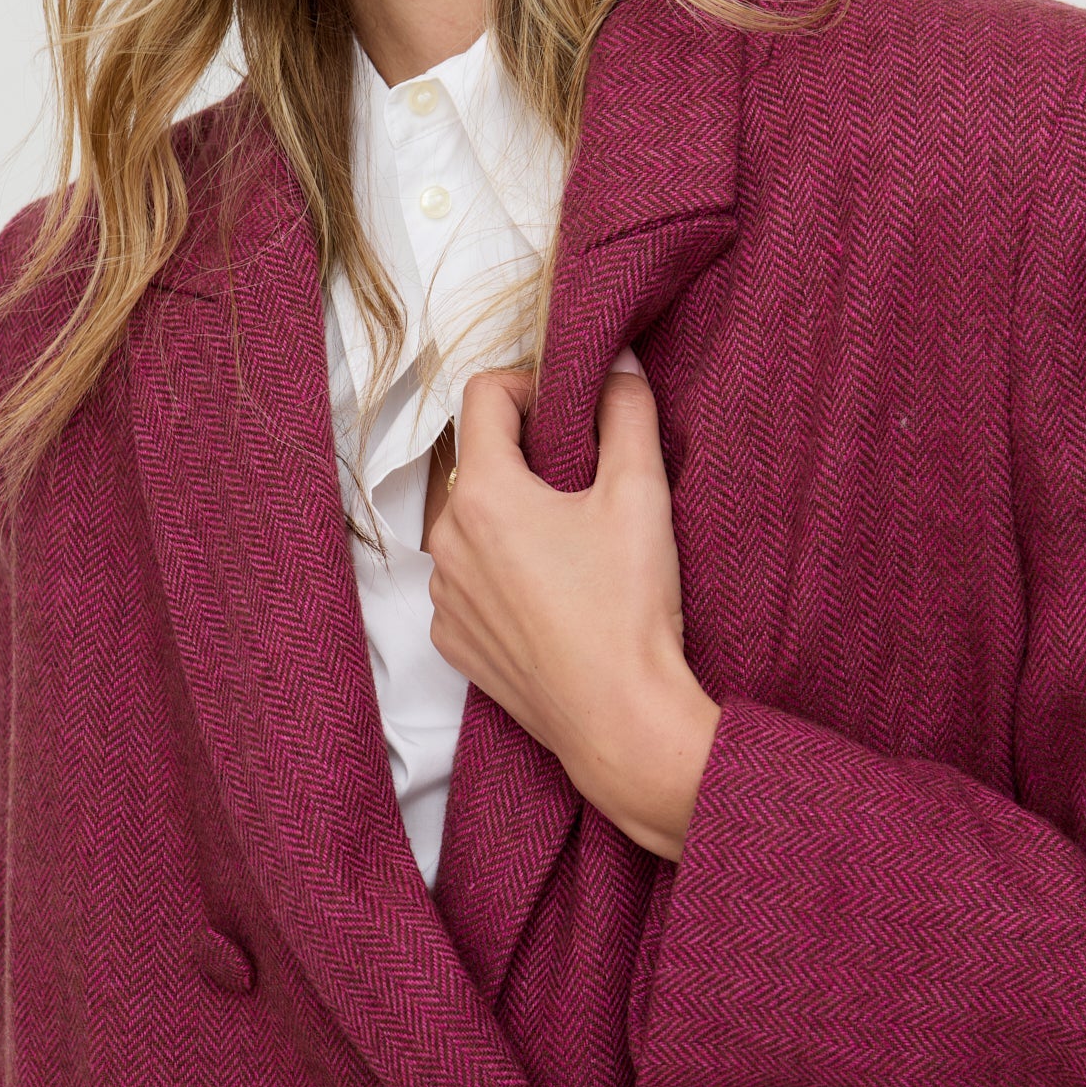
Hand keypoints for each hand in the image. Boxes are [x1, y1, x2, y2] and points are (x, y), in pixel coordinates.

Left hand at [426, 353, 720, 858]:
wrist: (618, 719)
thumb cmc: (626, 608)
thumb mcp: (640, 494)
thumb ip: (628, 414)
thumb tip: (620, 368)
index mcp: (483, 493)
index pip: (482, 395)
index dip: (528, 383)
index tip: (568, 406)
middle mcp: (446, 540)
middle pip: (476, 460)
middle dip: (524, 453)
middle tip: (583, 474)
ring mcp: (445, 596)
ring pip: (470, 523)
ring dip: (511, 514)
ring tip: (571, 541)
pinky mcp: (454, 641)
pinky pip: (468, 581)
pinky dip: (500, 571)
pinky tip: (553, 593)